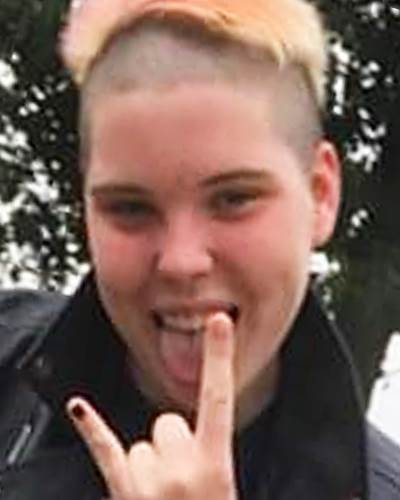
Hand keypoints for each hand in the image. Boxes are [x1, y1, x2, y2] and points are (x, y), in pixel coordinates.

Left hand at [66, 313, 236, 499]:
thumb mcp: (223, 492)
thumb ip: (212, 462)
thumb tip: (199, 446)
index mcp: (215, 469)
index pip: (218, 398)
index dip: (219, 355)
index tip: (218, 320)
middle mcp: (181, 471)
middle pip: (169, 422)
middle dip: (173, 446)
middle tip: (183, 484)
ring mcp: (149, 481)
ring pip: (143, 443)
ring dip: (149, 466)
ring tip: (162, 498)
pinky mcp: (123, 491)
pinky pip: (105, 448)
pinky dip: (92, 427)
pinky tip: (78, 407)